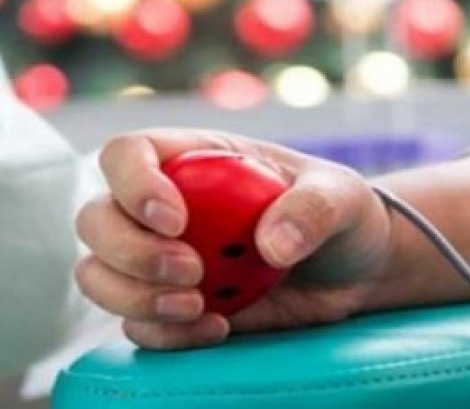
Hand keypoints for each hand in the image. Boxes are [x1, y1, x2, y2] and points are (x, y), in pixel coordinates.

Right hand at [75, 129, 395, 348]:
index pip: (129, 153)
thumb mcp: (342, 197)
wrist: (355, 270)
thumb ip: (313, 209)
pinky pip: (137, 324)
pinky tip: (218, 327)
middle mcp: (170, 207)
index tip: (176, 221)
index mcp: (200, 162)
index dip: (133, 184)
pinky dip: (163, 333)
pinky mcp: (178, 306)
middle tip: (192, 270)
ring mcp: (167, 259)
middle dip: (130, 251)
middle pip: (97, 218)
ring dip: (132, 297)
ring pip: (100, 273)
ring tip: (197, 305)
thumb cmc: (343, 215)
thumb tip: (271, 246)